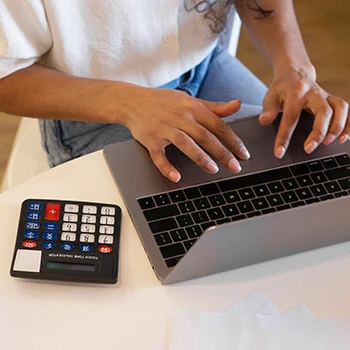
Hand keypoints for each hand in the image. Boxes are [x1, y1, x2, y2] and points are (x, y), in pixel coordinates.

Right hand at [121, 86, 249, 181]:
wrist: (132, 101)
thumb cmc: (163, 102)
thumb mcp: (189, 100)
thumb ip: (214, 107)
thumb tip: (237, 105)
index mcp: (192, 108)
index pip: (217, 124)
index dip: (232, 140)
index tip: (243, 153)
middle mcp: (180, 117)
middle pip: (204, 135)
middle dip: (222, 152)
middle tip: (235, 167)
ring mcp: (164, 129)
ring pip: (185, 143)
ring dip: (200, 157)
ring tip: (213, 169)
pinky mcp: (150, 140)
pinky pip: (158, 155)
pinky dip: (166, 166)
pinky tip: (176, 176)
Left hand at [259, 69, 349, 157]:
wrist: (295, 74)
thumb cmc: (281, 89)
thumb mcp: (270, 96)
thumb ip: (268, 109)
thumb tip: (264, 120)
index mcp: (296, 92)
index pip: (291, 116)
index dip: (285, 136)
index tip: (280, 151)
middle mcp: (314, 92)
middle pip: (323, 112)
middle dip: (318, 132)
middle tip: (309, 148)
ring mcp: (326, 96)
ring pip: (340, 109)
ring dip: (337, 127)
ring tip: (329, 143)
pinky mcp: (333, 100)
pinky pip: (347, 110)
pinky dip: (349, 124)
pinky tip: (344, 137)